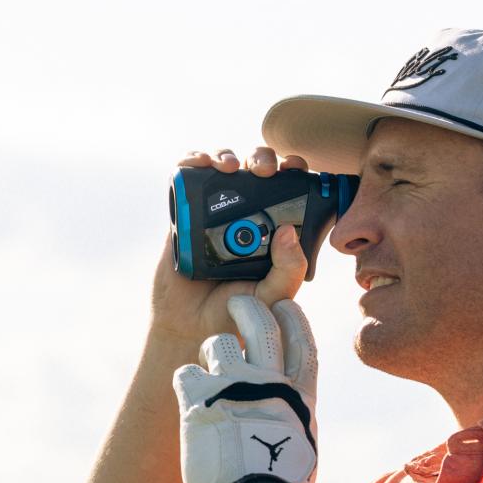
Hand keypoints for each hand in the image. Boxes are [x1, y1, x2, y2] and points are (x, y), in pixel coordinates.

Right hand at [150, 147, 310, 352]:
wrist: (192, 327)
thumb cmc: (239, 313)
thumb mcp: (274, 294)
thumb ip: (289, 268)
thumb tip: (287, 229)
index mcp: (273, 226)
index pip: (288, 187)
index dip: (294, 170)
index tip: (297, 167)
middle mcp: (246, 213)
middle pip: (256, 170)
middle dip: (262, 158)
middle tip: (266, 170)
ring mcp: (214, 211)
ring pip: (223, 167)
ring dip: (228, 155)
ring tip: (231, 167)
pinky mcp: (185, 213)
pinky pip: (188, 177)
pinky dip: (193, 161)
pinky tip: (201, 163)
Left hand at [173, 294, 318, 482]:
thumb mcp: (302, 446)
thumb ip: (294, 417)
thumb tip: (293, 412)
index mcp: (300, 395)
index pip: (302, 342)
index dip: (295, 320)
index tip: (287, 308)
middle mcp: (270, 382)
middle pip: (261, 325)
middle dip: (249, 308)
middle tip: (238, 302)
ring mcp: (234, 386)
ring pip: (218, 344)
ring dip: (212, 349)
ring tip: (208, 364)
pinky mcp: (199, 398)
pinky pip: (186, 371)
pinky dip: (185, 379)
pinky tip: (187, 391)